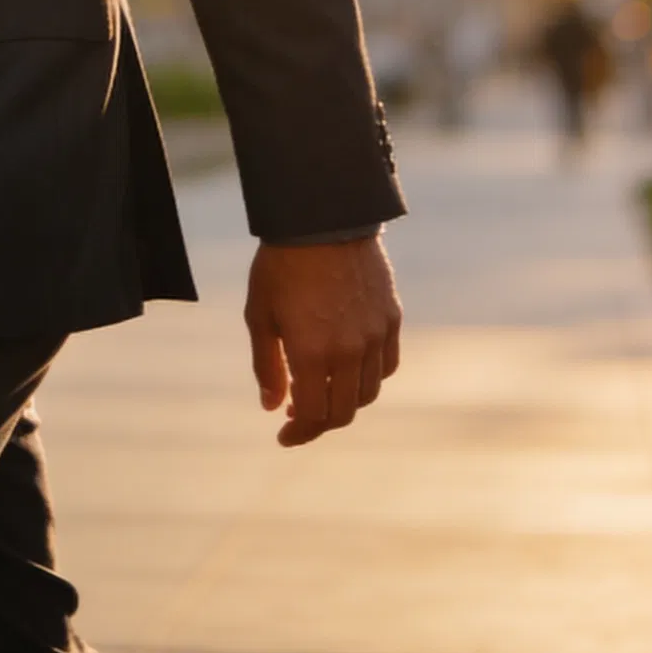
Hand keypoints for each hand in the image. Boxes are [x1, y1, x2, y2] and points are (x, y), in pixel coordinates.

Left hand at [245, 235, 401, 446]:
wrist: (323, 218)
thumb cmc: (282, 265)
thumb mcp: (260, 315)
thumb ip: (267, 366)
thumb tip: (273, 408)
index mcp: (313, 354)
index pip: (314, 416)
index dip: (298, 434)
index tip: (283, 434)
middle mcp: (351, 351)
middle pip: (343, 412)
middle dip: (319, 423)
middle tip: (297, 414)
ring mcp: (376, 335)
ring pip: (368, 392)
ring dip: (344, 401)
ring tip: (321, 389)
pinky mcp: (391, 318)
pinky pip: (386, 365)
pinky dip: (369, 377)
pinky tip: (348, 367)